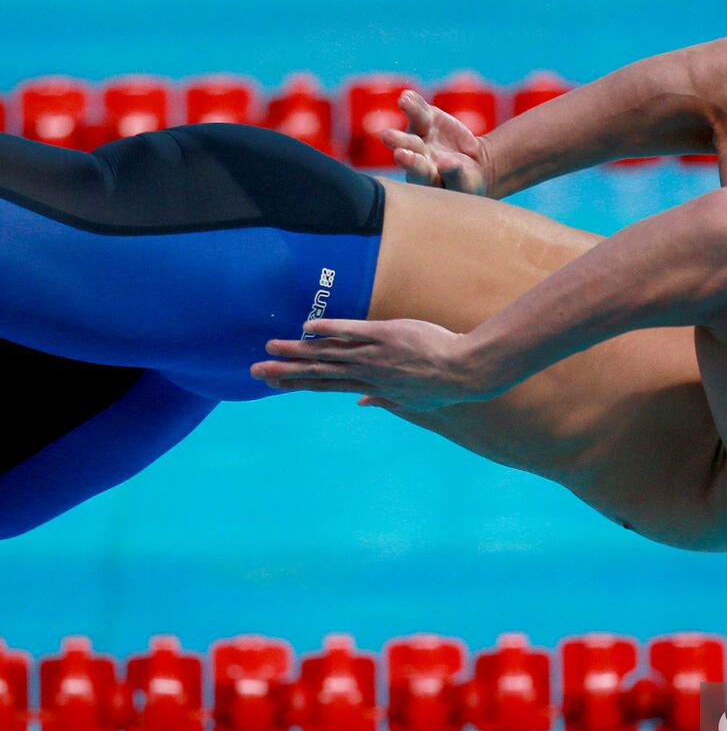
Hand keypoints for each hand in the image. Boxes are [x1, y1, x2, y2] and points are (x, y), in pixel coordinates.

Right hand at [251, 318, 500, 410]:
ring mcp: (375, 353)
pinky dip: (330, 328)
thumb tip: (360, 403)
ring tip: (271, 349)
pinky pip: (353, 330)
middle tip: (257, 372)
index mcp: (371, 387)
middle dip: (287, 372)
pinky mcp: (386, 335)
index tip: (276, 384)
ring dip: (299, 350)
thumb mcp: (413, 402)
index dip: (300, 384)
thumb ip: (383, 401)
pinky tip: (307, 327)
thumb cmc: (442, 386)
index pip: (328, 385)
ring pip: (330, 351)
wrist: (464, 372)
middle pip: (320, 371)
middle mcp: (367, 371)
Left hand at [381, 90, 491, 194]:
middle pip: (408, 146)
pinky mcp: (428, 119)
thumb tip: (445, 164)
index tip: (401, 155)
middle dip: (399, 140)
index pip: (416, 169)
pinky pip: (421, 108)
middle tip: (387, 136)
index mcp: (424, 176)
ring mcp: (421, 135)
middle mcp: (417, 155)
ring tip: (404, 101)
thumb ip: (455, 174)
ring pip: (415, 123)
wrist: (471, 162)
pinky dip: (416, 101)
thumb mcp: (466, 182)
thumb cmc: (467, 180)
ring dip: (410, 111)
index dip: (410, 162)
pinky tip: (408, 95)